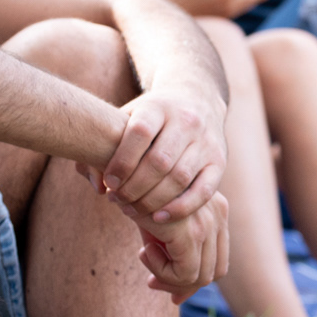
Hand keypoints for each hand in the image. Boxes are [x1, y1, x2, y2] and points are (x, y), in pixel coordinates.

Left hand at [94, 88, 228, 222]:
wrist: (198, 100)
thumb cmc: (150, 118)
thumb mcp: (126, 119)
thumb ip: (102, 148)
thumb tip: (97, 185)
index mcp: (159, 107)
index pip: (140, 133)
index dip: (122, 161)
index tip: (109, 183)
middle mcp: (187, 121)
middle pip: (160, 160)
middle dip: (135, 187)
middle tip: (118, 201)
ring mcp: (206, 141)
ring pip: (180, 177)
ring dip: (154, 200)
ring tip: (133, 210)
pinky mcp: (219, 161)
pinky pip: (204, 190)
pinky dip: (182, 207)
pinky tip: (160, 217)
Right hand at [132, 191, 230, 301]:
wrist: (121, 170)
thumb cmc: (135, 197)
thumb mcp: (158, 233)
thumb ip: (171, 261)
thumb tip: (178, 300)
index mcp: (217, 211)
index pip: (219, 261)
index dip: (194, 279)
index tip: (164, 284)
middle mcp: (219, 215)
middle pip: (214, 272)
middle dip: (181, 285)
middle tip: (151, 281)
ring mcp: (207, 224)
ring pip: (199, 277)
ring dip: (167, 278)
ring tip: (144, 257)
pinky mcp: (190, 233)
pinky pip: (184, 274)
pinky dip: (161, 271)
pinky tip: (143, 251)